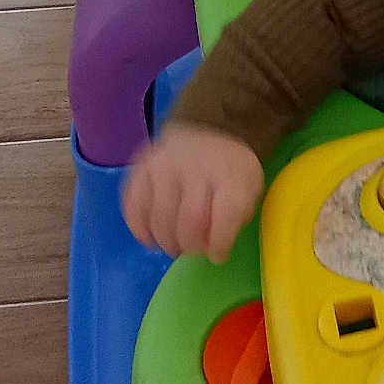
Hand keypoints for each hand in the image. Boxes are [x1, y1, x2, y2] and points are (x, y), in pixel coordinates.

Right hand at [121, 121, 264, 262]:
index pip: (225, 217)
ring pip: (161, 219)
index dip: (219, 245)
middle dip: (192, 246)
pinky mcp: (141, 168)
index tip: (218, 255)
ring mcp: (166, 166)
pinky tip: (151, 238)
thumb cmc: (229, 170)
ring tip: (175, 246)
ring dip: (167, 242)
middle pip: (190, 222)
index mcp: (232, 174)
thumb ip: (237, 218)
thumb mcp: (250, 188)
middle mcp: (197, 167)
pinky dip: (141, 230)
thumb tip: (216, 251)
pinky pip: (134, 208)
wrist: (209, 128)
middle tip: (193, 250)